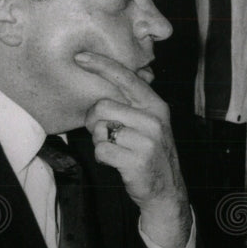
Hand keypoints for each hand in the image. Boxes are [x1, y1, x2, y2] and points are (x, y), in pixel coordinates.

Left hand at [75, 52, 191, 247]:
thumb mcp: (152, 123)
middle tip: (105, 133)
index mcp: (157, 106)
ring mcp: (147, 141)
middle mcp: (154, 120)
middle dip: (95, 120)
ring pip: (100, 129)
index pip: (127, 78)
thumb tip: (116, 75)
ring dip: (100, 141)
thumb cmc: (152, 152)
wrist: (167, 190)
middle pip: (103, 106)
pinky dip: (103, 157)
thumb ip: (136, 102)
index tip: (80, 57)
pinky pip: (101, 150)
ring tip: (116, 148)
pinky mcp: (137, 161)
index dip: (102, 66)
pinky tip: (116, 161)